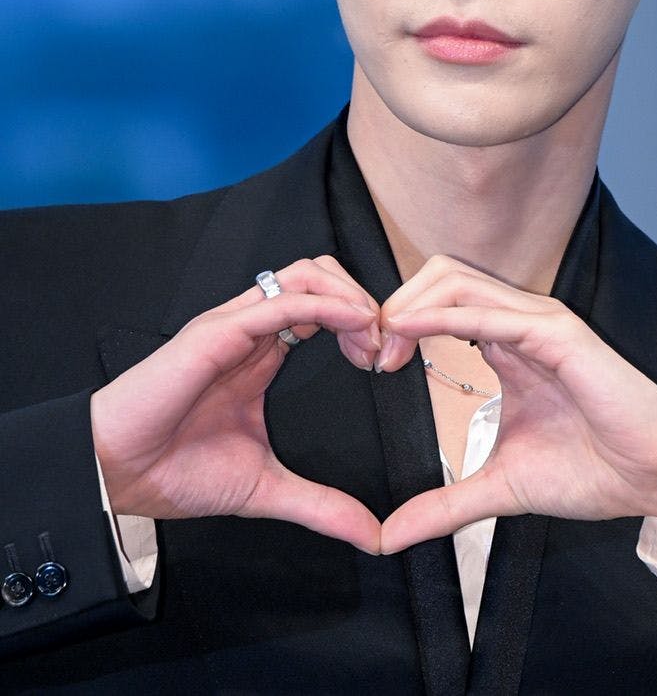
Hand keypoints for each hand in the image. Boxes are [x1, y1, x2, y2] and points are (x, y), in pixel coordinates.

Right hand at [90, 257, 382, 552]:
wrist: (118, 476)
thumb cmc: (176, 472)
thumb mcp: (266, 487)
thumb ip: (321, 504)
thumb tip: (371, 535)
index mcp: (264, 353)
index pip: (325, 308)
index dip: (362, 323)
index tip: (386, 361)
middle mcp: (253, 330)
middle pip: (321, 277)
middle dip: (363, 299)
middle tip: (385, 346)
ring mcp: (236, 324)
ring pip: (305, 274)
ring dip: (349, 295)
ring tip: (371, 334)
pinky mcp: (218, 331)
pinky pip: (280, 300)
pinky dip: (326, 304)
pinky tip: (354, 324)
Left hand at [377, 257, 656, 553]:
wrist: (656, 477)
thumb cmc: (593, 471)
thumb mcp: (500, 486)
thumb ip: (444, 503)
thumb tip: (391, 535)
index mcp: (505, 343)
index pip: (438, 302)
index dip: (398, 322)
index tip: (371, 363)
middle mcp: (519, 320)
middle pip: (439, 275)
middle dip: (395, 303)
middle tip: (370, 352)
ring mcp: (539, 320)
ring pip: (457, 280)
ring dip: (409, 305)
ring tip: (383, 344)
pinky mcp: (558, 332)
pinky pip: (490, 312)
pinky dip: (442, 315)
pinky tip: (409, 332)